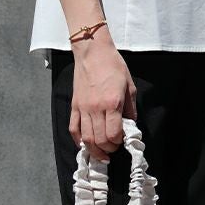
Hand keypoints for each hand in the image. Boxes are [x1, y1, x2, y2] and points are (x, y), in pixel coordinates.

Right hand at [68, 30, 137, 162]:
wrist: (93, 52)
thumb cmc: (113, 66)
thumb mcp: (129, 87)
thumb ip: (130, 109)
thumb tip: (129, 126)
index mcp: (112, 103)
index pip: (113, 134)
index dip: (119, 142)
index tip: (122, 140)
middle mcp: (96, 108)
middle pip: (100, 140)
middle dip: (108, 149)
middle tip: (113, 147)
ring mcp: (83, 108)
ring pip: (86, 138)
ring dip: (94, 150)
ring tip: (101, 152)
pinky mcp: (74, 106)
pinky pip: (74, 129)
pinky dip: (79, 141)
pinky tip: (86, 144)